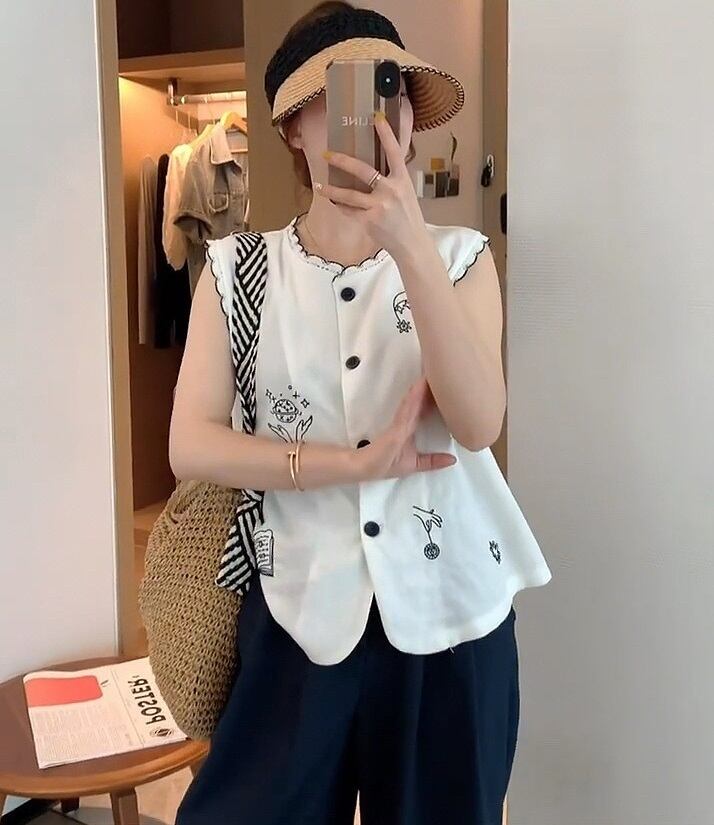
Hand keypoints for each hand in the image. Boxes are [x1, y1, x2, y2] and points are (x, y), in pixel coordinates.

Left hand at [316, 112, 428, 258]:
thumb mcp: (406, 194)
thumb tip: (374, 169)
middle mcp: (391, 191)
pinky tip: (333, 202)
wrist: (412, 244)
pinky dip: (340, 206)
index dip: (386, 134)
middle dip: (342, 161)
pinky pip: (349, 211)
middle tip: (327, 154)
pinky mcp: (369, 221)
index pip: (394, 153)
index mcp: (402, 180)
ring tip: (318, 185)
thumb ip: (392, 181)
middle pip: (362, 170)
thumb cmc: (408, 218)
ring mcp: (379, 207)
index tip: (376, 118)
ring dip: (331, 190)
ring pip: (349, 195)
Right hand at [354, 375, 456, 480]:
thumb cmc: (385, 464)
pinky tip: (419, 388)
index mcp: (410, 428)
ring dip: (422, 389)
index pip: (425, 410)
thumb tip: (452, 459)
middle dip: (430, 390)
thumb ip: (433, 461)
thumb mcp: (415, 464)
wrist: (365, 467)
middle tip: (441, 373)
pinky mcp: (396, 429)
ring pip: (414, 403)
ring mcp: (400, 424)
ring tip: (431, 375)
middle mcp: (406, 423)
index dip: (434, 399)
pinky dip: (413, 400)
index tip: (446, 387)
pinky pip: (406, 411)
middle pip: (420, 402)